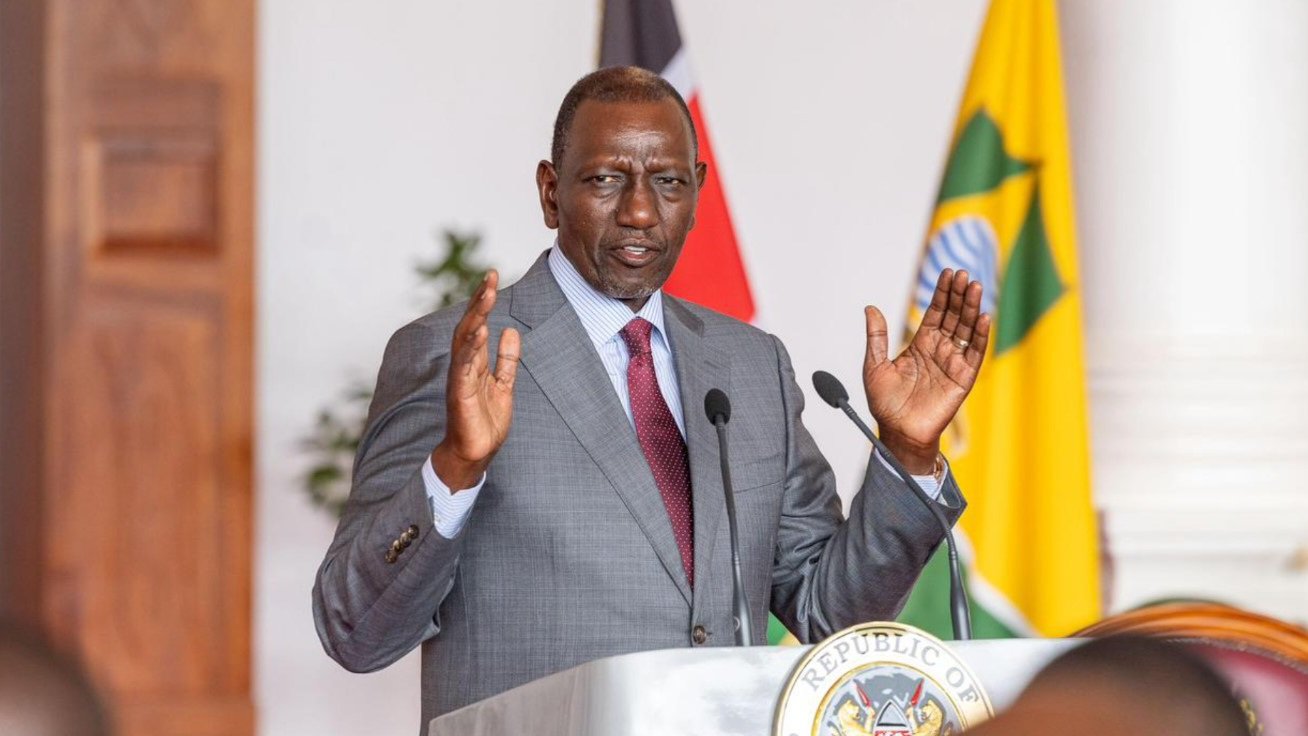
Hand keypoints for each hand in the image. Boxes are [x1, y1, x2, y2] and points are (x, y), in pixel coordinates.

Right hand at [430, 270, 520, 490]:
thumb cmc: (485, 422)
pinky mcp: (460, 395)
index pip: (477, 325)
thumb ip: (507, 360)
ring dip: (476, 317)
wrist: (474, 454)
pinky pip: (464, 368)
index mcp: (474, 362)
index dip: (484, 302)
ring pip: (464, 341)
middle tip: (490, 276)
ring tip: (486, 296)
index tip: (492, 276)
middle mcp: (464, 366)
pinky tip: (480, 332)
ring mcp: (460, 379)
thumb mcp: (503, 384)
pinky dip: (471, 349)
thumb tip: (511, 331)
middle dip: (479, 301)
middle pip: (469, 326)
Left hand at [863, 268, 989, 473]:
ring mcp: (953, 362)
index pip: (936, 312)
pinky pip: (975, 354)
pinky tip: (984, 317)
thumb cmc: (886, 403)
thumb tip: (870, 308)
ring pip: (966, 330)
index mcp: (921, 344)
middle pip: (954, 316)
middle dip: (959, 295)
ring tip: (975, 286)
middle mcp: (940, 350)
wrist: (897, 432)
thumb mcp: (874, 365)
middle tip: (964, 274)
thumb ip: (876, 336)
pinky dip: (981, 336)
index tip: (948, 273)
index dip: (943, 293)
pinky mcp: (963, 378)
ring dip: (972, 308)